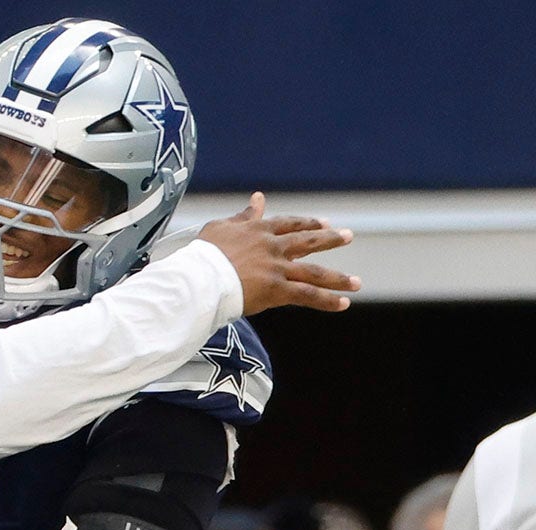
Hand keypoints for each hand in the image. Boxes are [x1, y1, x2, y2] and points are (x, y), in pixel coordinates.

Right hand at [199, 192, 360, 314]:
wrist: (200, 278)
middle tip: (348, 237)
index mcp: (259, 230)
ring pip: (314, 273)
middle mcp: (273, 247)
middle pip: (308, 242)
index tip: (322, 222)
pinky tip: (343, 304)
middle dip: (330, 239)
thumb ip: (243, 216)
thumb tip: (258, 199)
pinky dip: (327, 300)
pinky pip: (307, 295)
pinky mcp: (277, 290)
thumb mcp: (220, 228)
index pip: (288, 224)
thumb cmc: (203, 254)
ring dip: (337, 278)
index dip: (307, 223)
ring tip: (355, 282)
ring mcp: (277, 268)